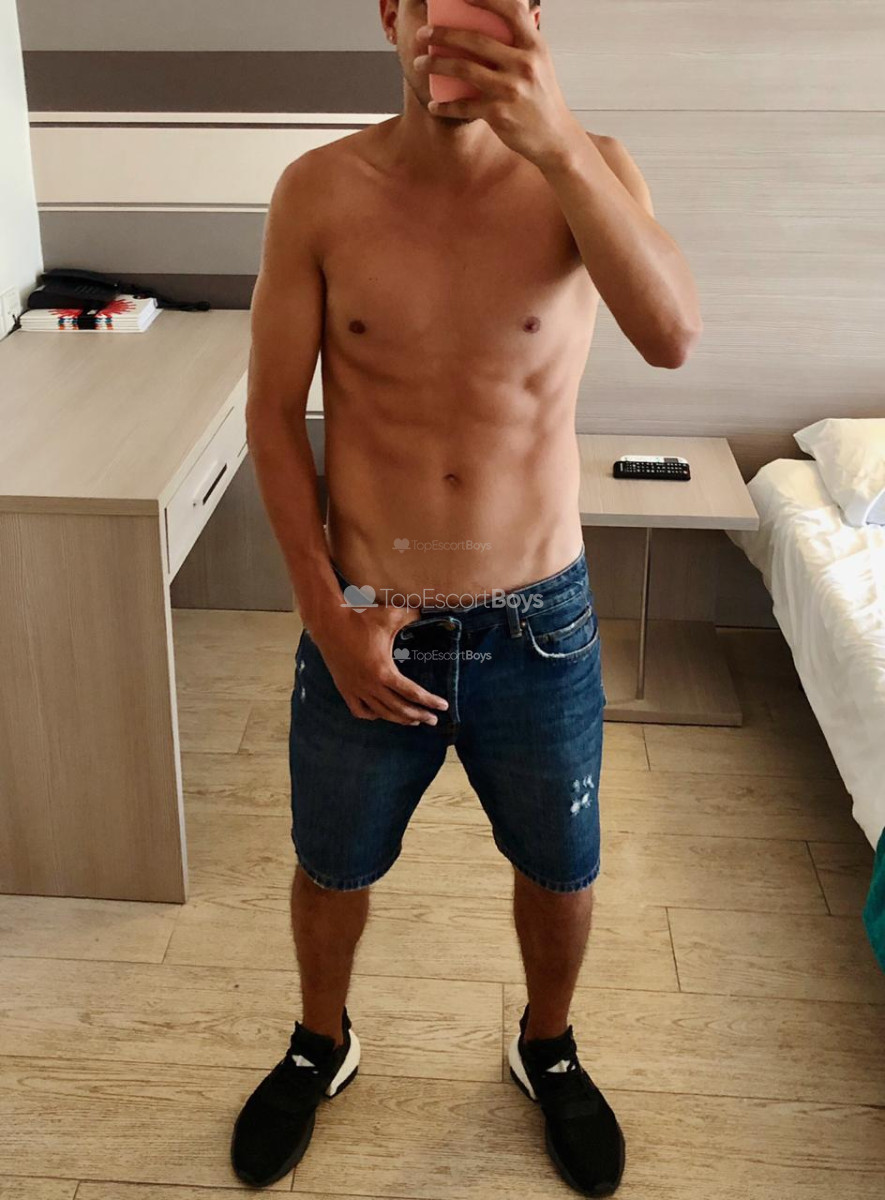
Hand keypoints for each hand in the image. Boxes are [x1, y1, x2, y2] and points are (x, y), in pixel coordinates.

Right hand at [308, 604, 449, 726]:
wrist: (328, 623)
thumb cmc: (359, 618)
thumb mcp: (390, 615)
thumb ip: (412, 616)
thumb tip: (427, 612)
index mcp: (383, 671)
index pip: (412, 693)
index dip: (430, 701)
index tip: (444, 706)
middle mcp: (370, 685)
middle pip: (399, 708)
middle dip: (419, 715)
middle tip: (433, 719)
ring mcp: (356, 689)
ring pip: (381, 713)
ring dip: (400, 719)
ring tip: (414, 721)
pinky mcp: (345, 689)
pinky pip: (360, 710)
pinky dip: (373, 715)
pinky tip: (382, 714)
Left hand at [413, 0, 582, 169]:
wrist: (555, 138)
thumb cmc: (542, 98)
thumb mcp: (539, 64)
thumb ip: (520, 43)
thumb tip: (495, 20)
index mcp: (534, 46)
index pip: (511, 10)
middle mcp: (523, 64)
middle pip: (475, 40)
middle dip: (443, 34)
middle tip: (423, 34)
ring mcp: (510, 89)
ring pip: (463, 69)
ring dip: (435, 64)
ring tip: (420, 64)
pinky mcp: (499, 113)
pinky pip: (463, 106)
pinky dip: (444, 106)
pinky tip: (434, 105)